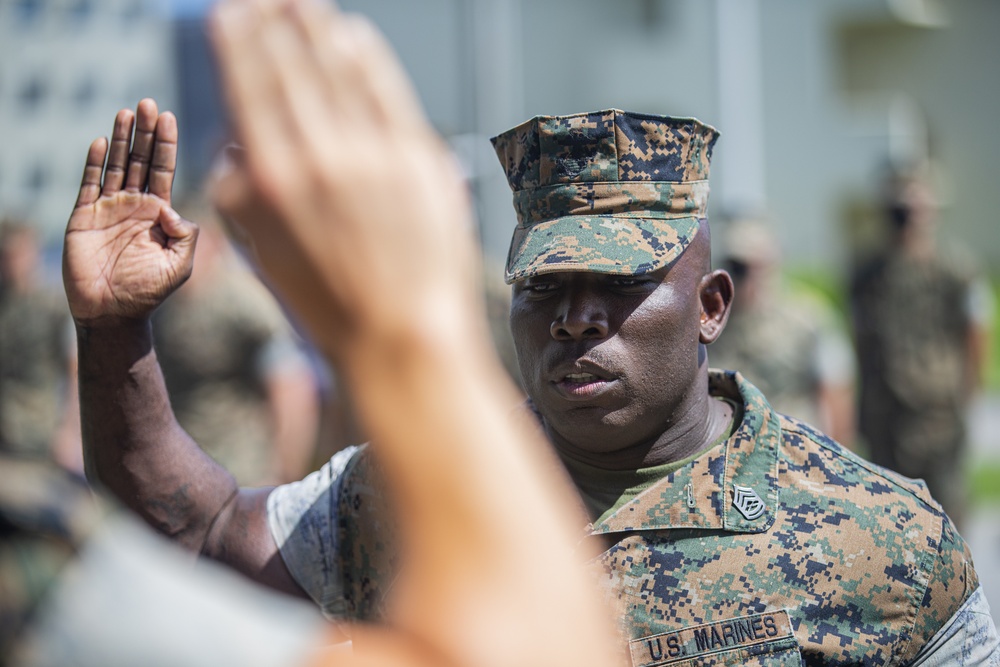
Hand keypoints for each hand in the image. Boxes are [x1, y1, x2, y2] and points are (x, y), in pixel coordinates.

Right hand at [63, 99, 196, 326]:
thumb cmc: (149, 292)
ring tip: (126, 111)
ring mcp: (109, 209)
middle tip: (148, 102)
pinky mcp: (84, 217)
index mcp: (159, 214)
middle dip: (146, 132)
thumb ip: (185, 236)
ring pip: (117, 166)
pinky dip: (95, 163)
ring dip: (122, 139)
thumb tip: (171, 208)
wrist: (112, 313)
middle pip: (142, 160)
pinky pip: (89, 185)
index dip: (166, 144)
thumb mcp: (179, 266)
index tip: (169, 117)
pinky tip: (102, 142)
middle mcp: (135, 205)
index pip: (164, 170)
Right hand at [209, 0, 478, 360]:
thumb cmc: (331, 308)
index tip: (230, 13)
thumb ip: (243, 198)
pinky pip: (387, 93)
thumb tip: (234, 146)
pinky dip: (367, 59)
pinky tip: (353, 36)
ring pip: (339, 71)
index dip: (240, 44)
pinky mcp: (419, 161)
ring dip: (317, 29)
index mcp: (271, 181)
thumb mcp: (266, 258)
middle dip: (274, 23)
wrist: (405, 340)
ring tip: (303, 2)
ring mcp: (373, 156)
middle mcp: (319, 158)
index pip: (250, 89)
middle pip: (292, 68)